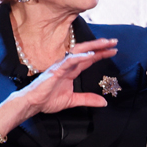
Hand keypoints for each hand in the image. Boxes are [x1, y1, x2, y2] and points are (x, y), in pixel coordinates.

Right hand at [0, 38, 115, 133]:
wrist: (33, 104)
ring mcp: (61, 66)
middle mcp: (67, 65)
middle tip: (114, 42)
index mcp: (71, 71)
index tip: (113, 50)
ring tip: (105, 43)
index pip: (88, 59)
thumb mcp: (73, 101)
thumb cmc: (47, 100)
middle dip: (100, 46)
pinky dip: (80, 57)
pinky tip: (90, 55)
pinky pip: (69, 61)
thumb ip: (88, 99)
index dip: (101, 54)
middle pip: (86, 52)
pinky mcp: (56, 70)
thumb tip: (103, 102)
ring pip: (79, 52)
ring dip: (93, 47)